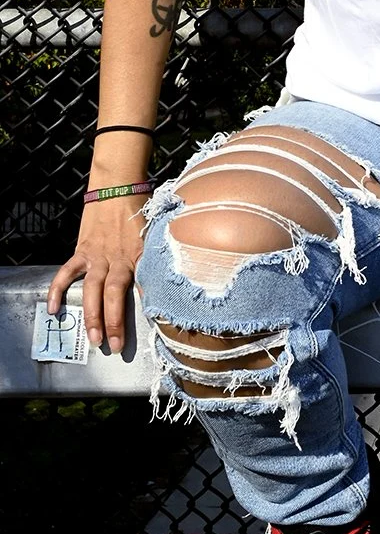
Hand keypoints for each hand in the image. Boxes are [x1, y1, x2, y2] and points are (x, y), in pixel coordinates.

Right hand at [47, 196, 147, 353]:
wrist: (118, 187)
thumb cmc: (142, 210)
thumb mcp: (157, 233)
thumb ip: (159, 256)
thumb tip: (170, 279)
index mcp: (139, 254)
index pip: (145, 283)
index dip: (149, 304)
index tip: (154, 325)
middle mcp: (118, 257)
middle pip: (114, 293)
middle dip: (115, 321)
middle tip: (116, 346)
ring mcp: (97, 255)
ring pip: (92, 288)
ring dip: (92, 315)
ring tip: (94, 339)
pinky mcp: (82, 250)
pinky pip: (66, 273)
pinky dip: (58, 290)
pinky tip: (55, 310)